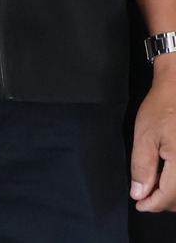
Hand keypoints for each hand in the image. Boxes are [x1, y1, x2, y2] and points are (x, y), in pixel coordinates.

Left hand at [133, 60, 175, 209]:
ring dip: (174, 194)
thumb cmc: (163, 107)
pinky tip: (169, 175)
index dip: (153, 205)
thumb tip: (140, 194)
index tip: (139, 204)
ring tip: (156, 185)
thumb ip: (142, 168)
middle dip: (164, 201)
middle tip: (145, 194)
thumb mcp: (145, 136)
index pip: (170, 197)